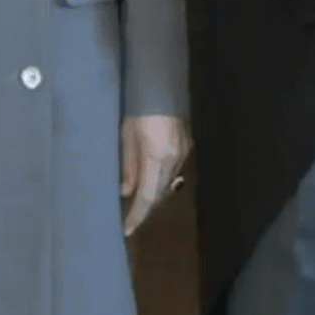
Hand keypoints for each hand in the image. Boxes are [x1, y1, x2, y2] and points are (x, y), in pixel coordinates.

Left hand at [120, 114, 190, 235]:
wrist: (161, 84)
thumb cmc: (138, 108)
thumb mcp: (126, 136)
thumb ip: (128, 165)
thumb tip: (125, 191)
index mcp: (155, 156)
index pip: (147, 196)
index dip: (137, 215)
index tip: (126, 229)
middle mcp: (174, 157)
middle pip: (160, 192)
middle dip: (145, 206)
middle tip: (129, 215)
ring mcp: (184, 150)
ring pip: (168, 182)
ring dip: (154, 192)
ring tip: (138, 197)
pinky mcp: (188, 144)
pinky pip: (175, 169)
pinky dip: (162, 177)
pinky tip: (151, 176)